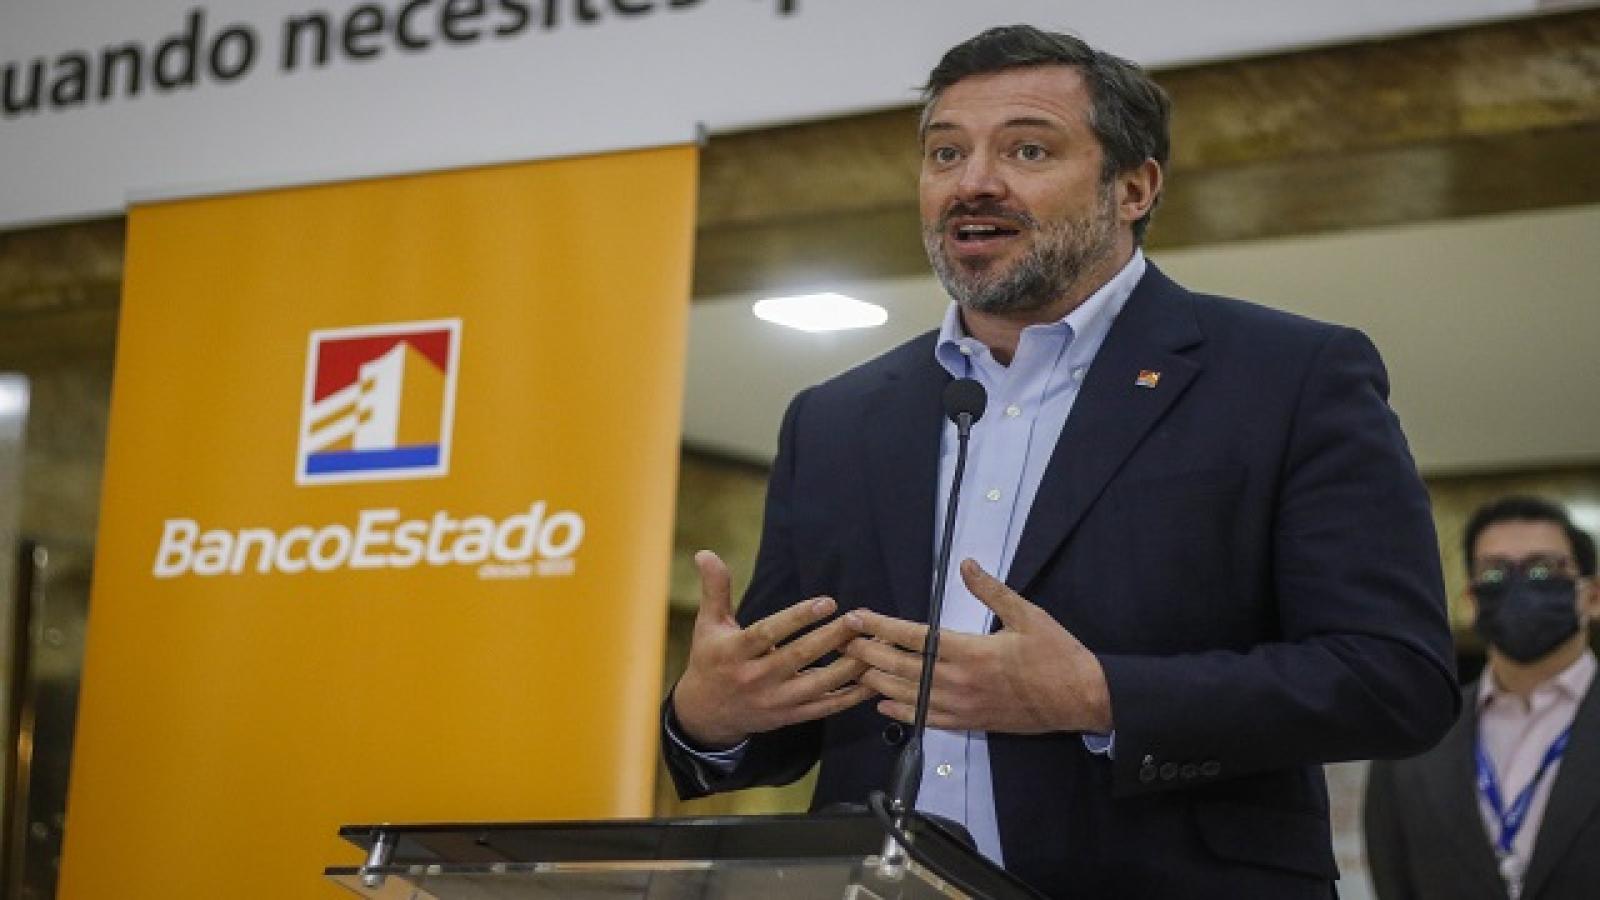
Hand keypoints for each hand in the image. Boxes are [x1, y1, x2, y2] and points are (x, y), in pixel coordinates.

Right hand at [671, 550, 872, 748]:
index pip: (768, 633)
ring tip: (872, 644)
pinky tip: (872, 680)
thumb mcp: (707, 625)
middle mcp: (755, 679)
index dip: (798, 618)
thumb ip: (715, 589)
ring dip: (849, 666)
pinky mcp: (790, 716)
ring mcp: (774, 701)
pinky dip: (850, 696)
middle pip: (798, 657)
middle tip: (858, 618)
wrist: (705, 714)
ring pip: (817, 685)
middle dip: (831, 637)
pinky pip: (825, 708)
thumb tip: (705, 552)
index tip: (827, 602)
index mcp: (734, 653)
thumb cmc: (710, 661)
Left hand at [843, 559, 1111, 733]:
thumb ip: (992, 591)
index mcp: (970, 651)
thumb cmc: (1056, 654)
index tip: (857, 618)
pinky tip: (884, 703)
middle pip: (900, 667)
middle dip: (868, 653)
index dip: (881, 627)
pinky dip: (901, 712)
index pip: (913, 638)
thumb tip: (966, 564)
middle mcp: (959, 681)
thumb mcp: (1027, 615)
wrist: (1080, 699)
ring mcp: (962, 706)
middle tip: (843, 642)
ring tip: (854, 668)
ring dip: (877, 681)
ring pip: (907, 696)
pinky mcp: (969, 723)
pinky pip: (926, 720)